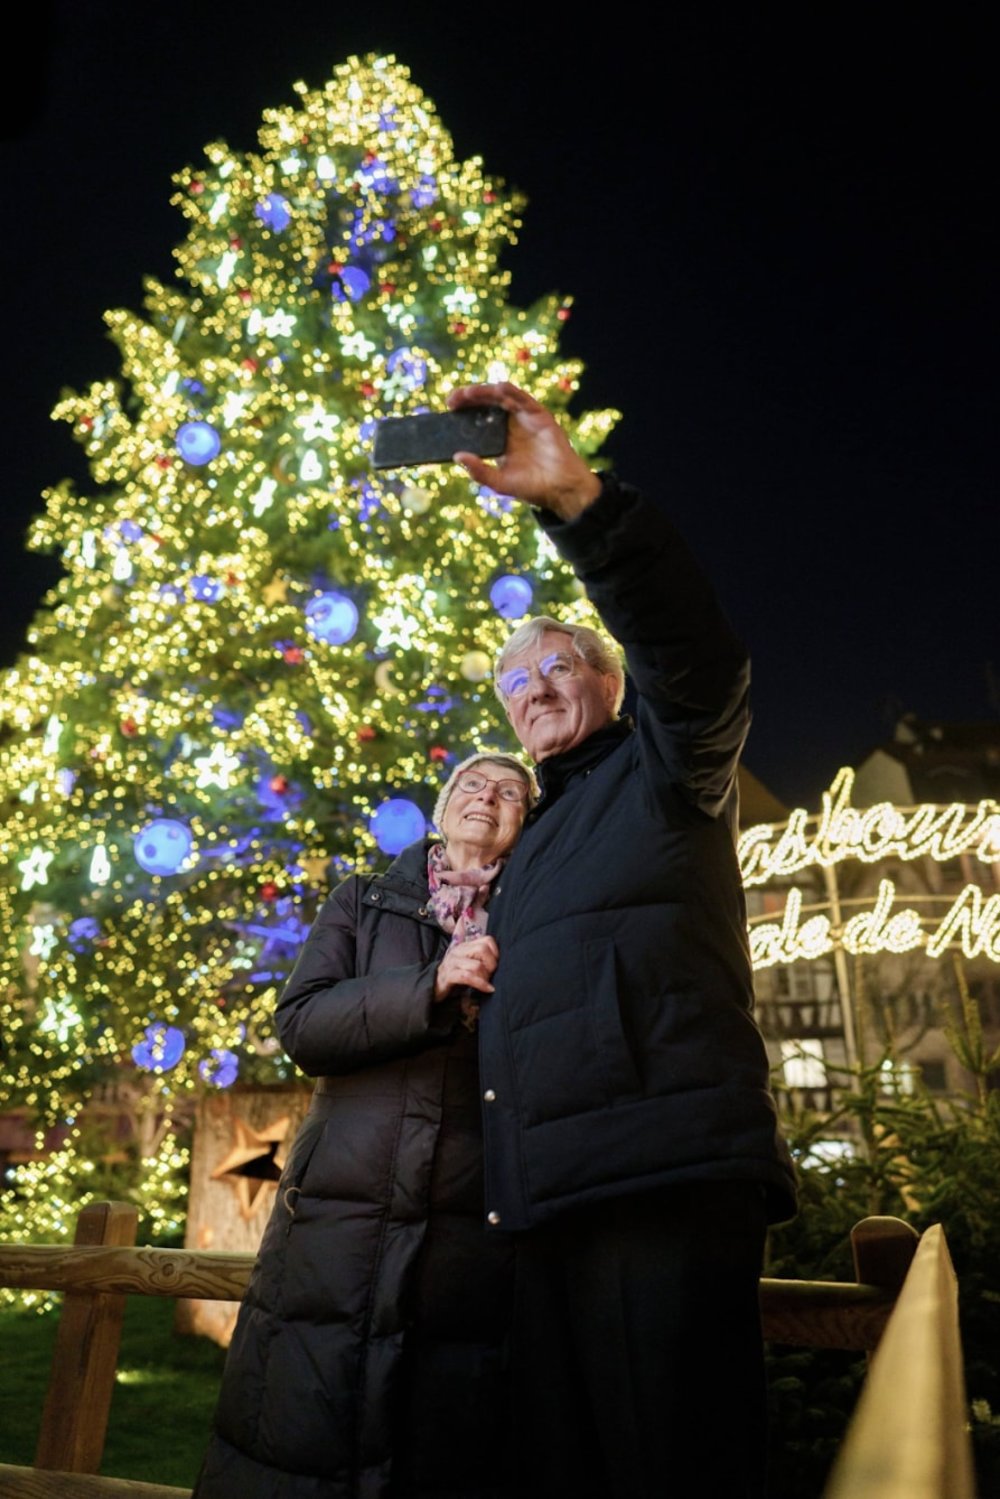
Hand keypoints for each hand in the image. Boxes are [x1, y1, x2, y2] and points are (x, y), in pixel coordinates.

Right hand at [433, 935, 499, 1001]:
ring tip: (486, 984)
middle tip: (491, 975)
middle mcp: (458, 951)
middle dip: (491, 964)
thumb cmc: (455, 975)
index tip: (496, 965)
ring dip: (485, 977)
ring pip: (476, 965)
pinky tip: (488, 989)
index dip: (496, 952)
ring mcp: (452, 962)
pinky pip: (468, 977)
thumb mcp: (467, 962)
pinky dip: (480, 984)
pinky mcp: (448, 976)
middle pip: (482, 949)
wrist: (432, 986)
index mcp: (465, 945)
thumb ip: (480, 957)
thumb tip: (499, 957)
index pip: (487, 940)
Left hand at [447, 382, 601, 519]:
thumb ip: (479, 471)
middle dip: (469, 398)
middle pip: (487, 404)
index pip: (478, 419)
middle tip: (453, 400)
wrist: (561, 489)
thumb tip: (457, 456)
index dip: (464, 411)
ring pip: (502, 398)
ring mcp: (525, 418)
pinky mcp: (540, 416)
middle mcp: (510, 425)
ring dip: (485, 392)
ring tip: (468, 393)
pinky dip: (512, 392)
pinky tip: (499, 388)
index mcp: (499, 438)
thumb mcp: (499, 482)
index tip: (448, 409)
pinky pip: (524, 399)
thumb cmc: (532, 487)